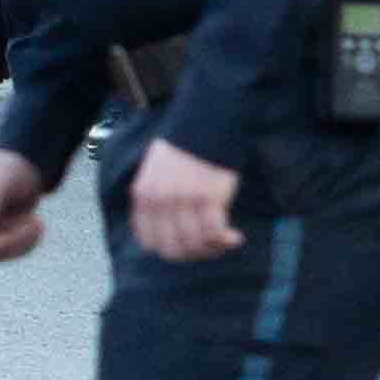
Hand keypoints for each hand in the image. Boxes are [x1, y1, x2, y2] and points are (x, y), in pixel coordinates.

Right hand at [0, 147, 49, 264]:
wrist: (26, 162)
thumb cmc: (9, 166)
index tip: (9, 232)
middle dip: (11, 244)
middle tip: (31, 221)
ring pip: (0, 256)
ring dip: (23, 242)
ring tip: (36, 220)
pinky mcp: (5, 234)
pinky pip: (14, 251)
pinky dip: (30, 241)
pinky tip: (37, 222)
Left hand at [126, 137, 244, 262]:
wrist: (206, 124)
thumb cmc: (186, 149)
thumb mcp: (155, 174)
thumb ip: (155, 201)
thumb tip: (170, 232)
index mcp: (143, 196)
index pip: (149, 242)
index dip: (169, 250)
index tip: (187, 247)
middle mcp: (160, 202)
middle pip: (172, 249)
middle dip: (192, 254)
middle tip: (209, 248)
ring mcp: (183, 201)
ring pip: (194, 245)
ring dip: (212, 250)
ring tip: (225, 242)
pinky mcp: (208, 199)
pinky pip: (215, 234)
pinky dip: (226, 241)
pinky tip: (236, 237)